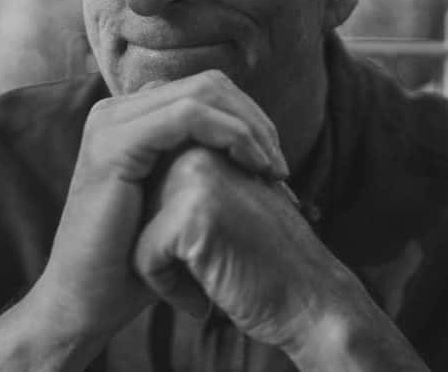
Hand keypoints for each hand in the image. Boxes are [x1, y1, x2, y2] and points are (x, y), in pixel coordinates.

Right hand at [0, 70, 288, 362]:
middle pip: (209, 83)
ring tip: (272, 170)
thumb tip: (263, 149)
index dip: (249, 118)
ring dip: (249, 128)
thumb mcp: (177, 201)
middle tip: (280, 166)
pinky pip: (188, 116)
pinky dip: (231, 135)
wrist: (86, 303)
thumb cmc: (134, 262)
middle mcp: (117, 110)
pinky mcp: (114, 145)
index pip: (206, 89)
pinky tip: (252, 167)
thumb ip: (205, 163)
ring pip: (203, 92)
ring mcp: (110, 123)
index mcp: (130, 117)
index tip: (275, 164)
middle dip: (255, 119)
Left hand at [133, 147, 382, 364]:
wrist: (311, 302)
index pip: (149, 191)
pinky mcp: (192, 210)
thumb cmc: (263, 261)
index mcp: (207, 144)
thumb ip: (181, 185)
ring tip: (212, 274)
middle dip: (165, 246)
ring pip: (139, 232)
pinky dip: (168, 286)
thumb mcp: (220, 208)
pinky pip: (146, 256)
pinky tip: (203, 297)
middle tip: (218, 260)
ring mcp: (196, 174)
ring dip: (167, 265)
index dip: (171, 232)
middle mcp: (200, 149)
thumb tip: (135, 182)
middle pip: (140, 210)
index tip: (212, 247)